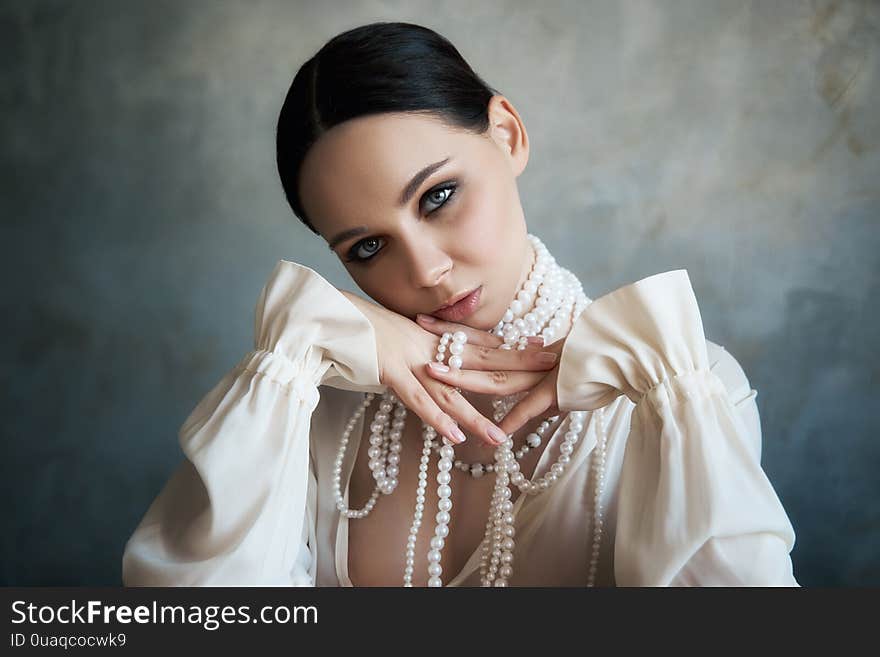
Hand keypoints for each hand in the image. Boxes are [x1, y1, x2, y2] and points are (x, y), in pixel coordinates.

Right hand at [339, 289, 559, 446]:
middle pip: (480, 362)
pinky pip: (417, 400)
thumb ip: (439, 341)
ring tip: (500, 439)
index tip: (545, 350)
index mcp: (439, 339)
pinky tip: (454, 437)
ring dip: (477, 417)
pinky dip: (436, 418)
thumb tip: (466, 349)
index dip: (515, 348)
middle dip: (516, 369)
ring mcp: (413, 362)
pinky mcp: (391, 373)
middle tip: (548, 374)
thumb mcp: (413, 333)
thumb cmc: (374, 327)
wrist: (341, 316)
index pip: (485, 345)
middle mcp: (432, 350)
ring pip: (452, 392)